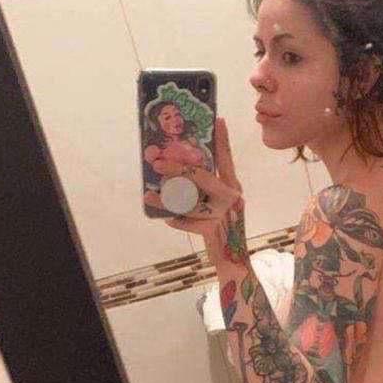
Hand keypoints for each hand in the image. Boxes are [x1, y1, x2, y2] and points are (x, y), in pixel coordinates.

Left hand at [166, 118, 247, 266]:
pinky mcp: (213, 229)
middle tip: (157, 162)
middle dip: (176, 168)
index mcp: (233, 187)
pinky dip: (175, 220)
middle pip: (200, 175)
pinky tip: (167, 219)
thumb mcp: (218, 206)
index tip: (218, 119)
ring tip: (148, 193)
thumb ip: (204, 191)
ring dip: (165, 197)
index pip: (226, 159)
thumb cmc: (222, 231)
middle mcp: (231, 196)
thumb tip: (176, 176)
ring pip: (187, 199)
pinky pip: (185, 220)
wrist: (233, 262)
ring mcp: (223, 212)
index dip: (222, 139)